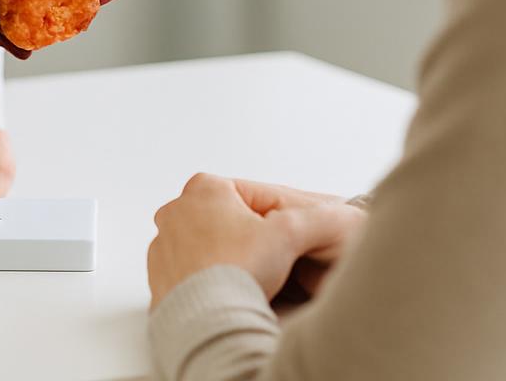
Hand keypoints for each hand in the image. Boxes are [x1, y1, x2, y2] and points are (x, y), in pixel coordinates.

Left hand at [147, 174, 366, 309]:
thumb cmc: (238, 270)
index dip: (294, 217)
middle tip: (285, 258)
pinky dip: (217, 277)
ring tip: (260, 277)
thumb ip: (319, 217)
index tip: (310, 233)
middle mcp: (176, 210)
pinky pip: (199, 271)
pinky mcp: (162, 275)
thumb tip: (343, 214)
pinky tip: (234, 289)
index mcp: (204, 188)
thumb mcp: (290, 233)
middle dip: (262, 237)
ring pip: (217, 246)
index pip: (264, 197)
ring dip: (239, 257)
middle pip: (238, 221)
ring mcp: (164, 244)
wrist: (205, 319)